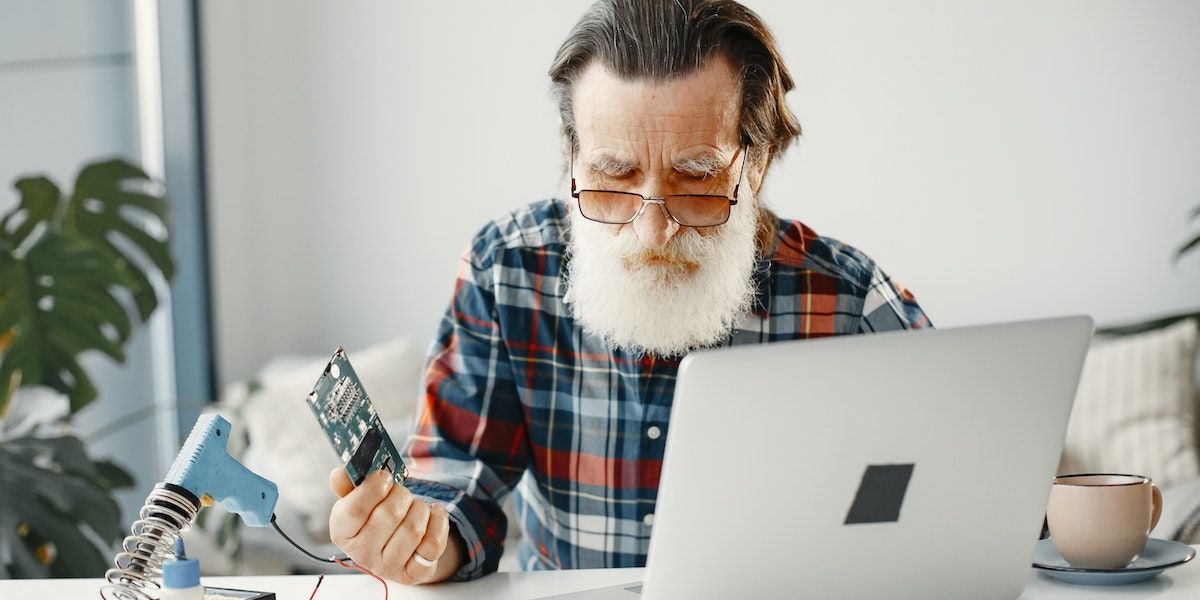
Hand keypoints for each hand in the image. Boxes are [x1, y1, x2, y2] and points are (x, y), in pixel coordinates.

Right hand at [328, 468, 464, 583]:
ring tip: (416, 507)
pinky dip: (438, 522)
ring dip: (420, 508)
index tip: (384, 477)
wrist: (397, 544)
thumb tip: (340, 474)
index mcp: (342, 532)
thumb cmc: (376, 516)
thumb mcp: (358, 497)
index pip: (354, 511)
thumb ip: (348, 483)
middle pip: (389, 516)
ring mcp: (388, 567)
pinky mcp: (413, 574)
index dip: (373, 488)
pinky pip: (433, 544)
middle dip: (401, 495)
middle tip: (402, 494)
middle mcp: (362, 554)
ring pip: (413, 529)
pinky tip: (433, 515)